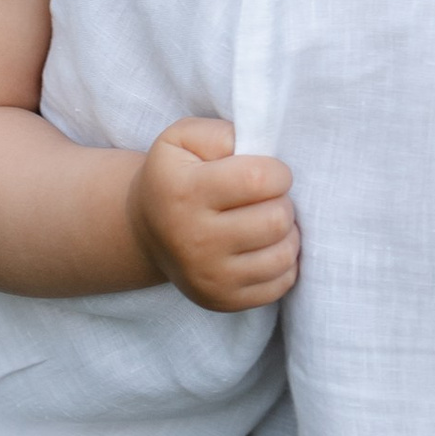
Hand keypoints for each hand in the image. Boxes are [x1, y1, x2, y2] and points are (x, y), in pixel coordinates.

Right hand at [128, 116, 300, 311]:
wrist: (148, 232)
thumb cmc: (176, 177)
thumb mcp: (183, 139)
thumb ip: (220, 133)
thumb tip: (253, 148)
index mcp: (185, 193)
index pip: (259, 179)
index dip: (276, 171)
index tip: (266, 173)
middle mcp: (194, 240)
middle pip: (276, 219)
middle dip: (282, 202)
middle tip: (265, 199)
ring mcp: (209, 277)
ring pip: (284, 255)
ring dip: (286, 233)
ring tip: (266, 221)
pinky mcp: (223, 301)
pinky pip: (281, 284)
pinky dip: (283, 263)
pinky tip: (264, 247)